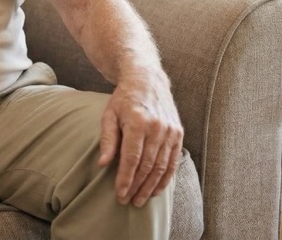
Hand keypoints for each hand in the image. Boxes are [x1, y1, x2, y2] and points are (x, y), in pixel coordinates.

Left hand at [98, 73, 182, 206]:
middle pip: (147, 165)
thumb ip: (107, 139)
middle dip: (137, 186)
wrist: (147, 80)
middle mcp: (157, 128)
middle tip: (128, 201)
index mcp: (137, 122)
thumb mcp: (109, 115)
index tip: (119, 193)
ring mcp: (170, 131)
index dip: (126, 178)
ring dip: (151, 186)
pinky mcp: (178, 134)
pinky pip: (173, 161)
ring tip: (140, 200)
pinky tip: (156, 189)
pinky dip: (165, 178)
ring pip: (161, 166)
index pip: (132, 158)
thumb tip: (103, 164)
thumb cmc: (123, 99)